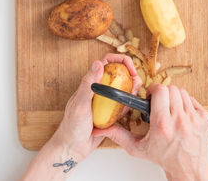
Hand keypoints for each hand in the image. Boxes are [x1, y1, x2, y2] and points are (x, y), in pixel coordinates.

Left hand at [20, 53, 141, 179]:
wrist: (73, 147)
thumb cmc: (72, 126)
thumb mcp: (80, 103)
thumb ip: (89, 83)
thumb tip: (98, 63)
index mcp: (91, 82)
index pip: (107, 61)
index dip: (121, 60)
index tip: (130, 68)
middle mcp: (100, 87)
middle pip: (120, 72)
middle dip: (131, 75)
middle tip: (135, 84)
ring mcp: (106, 99)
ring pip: (124, 87)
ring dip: (131, 89)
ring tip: (130, 98)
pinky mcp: (111, 110)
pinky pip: (124, 103)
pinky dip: (128, 104)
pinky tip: (124, 112)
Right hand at [94, 84, 207, 180]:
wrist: (188, 169)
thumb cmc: (164, 158)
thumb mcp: (138, 149)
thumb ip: (119, 136)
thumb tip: (103, 129)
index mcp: (163, 126)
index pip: (160, 91)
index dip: (153, 89)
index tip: (151, 94)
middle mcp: (180, 121)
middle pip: (171, 89)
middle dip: (163, 92)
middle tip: (159, 101)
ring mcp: (194, 119)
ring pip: (183, 92)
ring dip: (174, 96)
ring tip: (169, 107)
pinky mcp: (204, 118)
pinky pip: (193, 100)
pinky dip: (186, 103)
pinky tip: (180, 113)